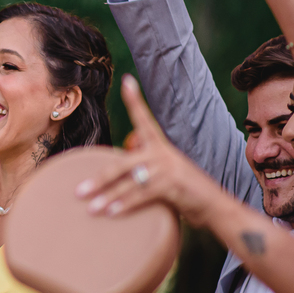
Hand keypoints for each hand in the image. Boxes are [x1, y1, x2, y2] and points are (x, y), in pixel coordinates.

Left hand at [75, 75, 220, 225]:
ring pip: (129, 182)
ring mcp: (167, 168)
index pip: (144, 119)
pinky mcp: (172, 185)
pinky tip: (111, 212)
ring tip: (91, 209)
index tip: (127, 80)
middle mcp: (161, 154)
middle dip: (99, 179)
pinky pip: (142, 194)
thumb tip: (114, 178)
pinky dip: (125, 204)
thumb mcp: (164, 175)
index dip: (135, 100)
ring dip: (108, 197)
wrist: (215, 206)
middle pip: (122, 163)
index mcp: (159, 146)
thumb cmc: (185, 192)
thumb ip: (142, 172)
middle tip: (78, 192)